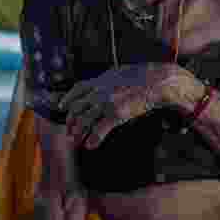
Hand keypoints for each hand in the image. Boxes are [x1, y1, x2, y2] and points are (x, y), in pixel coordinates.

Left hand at [36, 122, 86, 219]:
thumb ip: (75, 205)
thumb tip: (77, 181)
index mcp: (51, 202)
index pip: (56, 165)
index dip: (58, 142)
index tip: (57, 120)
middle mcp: (42, 200)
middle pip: (48, 164)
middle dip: (49, 140)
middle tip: (46, 114)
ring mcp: (40, 207)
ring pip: (47, 172)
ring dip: (49, 151)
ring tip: (49, 128)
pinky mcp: (41, 214)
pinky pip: (47, 183)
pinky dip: (50, 168)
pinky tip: (53, 163)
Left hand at [59, 63, 182, 149]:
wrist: (156, 81)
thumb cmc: (143, 78)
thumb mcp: (121, 74)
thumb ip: (108, 80)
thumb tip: (102, 84)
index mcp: (101, 80)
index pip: (78, 89)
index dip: (67, 99)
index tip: (62, 107)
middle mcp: (100, 91)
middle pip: (78, 107)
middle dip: (71, 121)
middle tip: (68, 132)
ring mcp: (107, 102)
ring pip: (85, 120)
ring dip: (78, 133)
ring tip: (75, 142)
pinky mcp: (116, 114)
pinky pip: (100, 129)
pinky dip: (94, 139)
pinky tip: (90, 146)